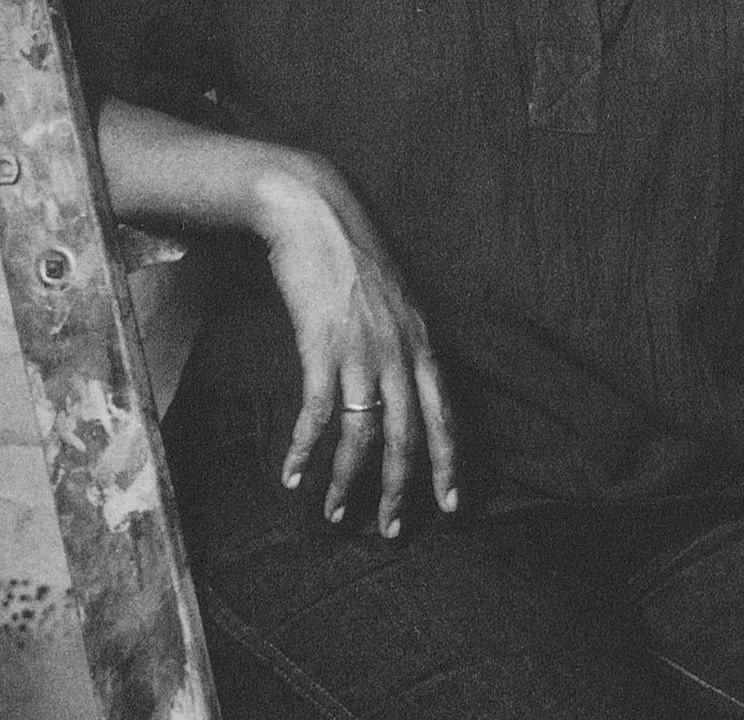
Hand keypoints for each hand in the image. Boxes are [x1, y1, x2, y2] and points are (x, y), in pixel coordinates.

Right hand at [250, 153, 457, 538]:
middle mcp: (399, 348)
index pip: (444, 412)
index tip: (452, 504)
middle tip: (391, 531)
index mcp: (420, 338)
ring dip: (349, 481)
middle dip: (401, 488)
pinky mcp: (321, 344)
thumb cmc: (350, 253)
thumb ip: (403, 339)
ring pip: (364, 433)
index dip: (449, 461)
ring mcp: (361, 348)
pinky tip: (292, 473)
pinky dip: (305, 448)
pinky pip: (319, 411)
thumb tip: (407, 382)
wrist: (314, 212)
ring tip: (334, 515)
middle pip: (408, 434)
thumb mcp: (394, 297)